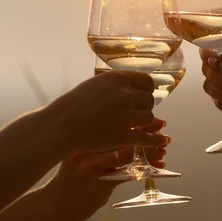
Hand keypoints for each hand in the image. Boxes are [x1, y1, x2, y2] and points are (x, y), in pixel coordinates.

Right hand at [46, 71, 167, 155]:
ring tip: (131, 125)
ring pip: (149, 117)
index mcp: (117, 79)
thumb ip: (116, 84)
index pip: (147, 81)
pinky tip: (160, 141)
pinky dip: (155, 140)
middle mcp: (124, 94)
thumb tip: (134, 84)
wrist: (61, 126)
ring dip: (143, 122)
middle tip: (133, 114)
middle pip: (149, 100)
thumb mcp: (95, 84)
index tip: (143, 96)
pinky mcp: (124, 135)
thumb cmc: (75, 105)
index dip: (146, 90)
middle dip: (143, 107)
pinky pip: (147, 137)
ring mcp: (126, 115)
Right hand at [52, 118, 167, 220]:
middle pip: (122, 138)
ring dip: (149, 153)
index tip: (153, 119)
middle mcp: (86, 151)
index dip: (136, 121)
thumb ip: (100, 141)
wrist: (57, 203)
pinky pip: (128, 175)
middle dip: (146, 134)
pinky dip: (146, 170)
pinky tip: (158, 167)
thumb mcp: (80, 153)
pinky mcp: (99, 185)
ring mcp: (92, 169)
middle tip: (163, 131)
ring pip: (128, 156)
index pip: (114, 125)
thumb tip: (130, 126)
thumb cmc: (72, 175)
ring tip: (163, 149)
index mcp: (82, 140)